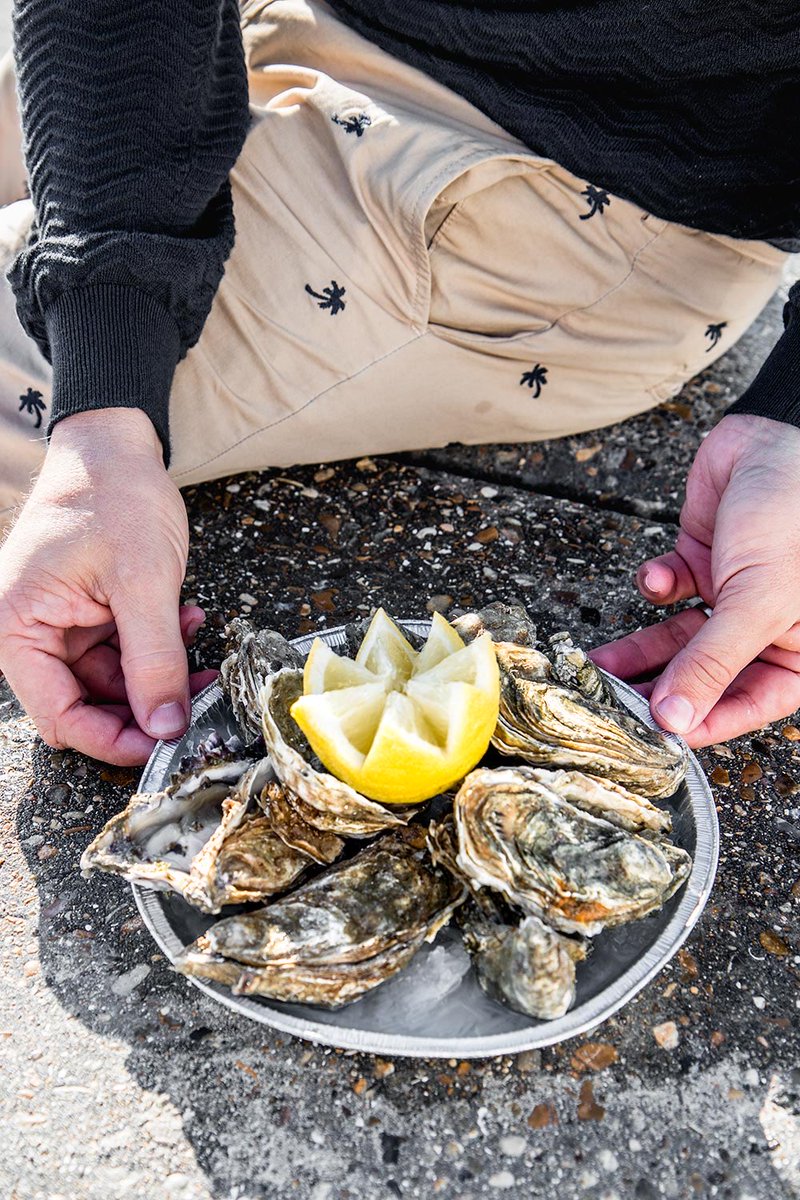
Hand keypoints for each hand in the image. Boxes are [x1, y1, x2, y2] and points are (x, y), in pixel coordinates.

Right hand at [0, 409, 215, 764]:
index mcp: (20, 627)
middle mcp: (34, 632)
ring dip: (160, 675)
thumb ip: (154, 660)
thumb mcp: (143, 582)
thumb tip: (165, 726)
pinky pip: (126, 652)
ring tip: (199, 651)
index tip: (163, 747)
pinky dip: (160, 646)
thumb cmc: (112, 495)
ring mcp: (64, 623)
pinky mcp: (92, 612)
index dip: (111, 740)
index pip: (59, 715)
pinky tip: (188, 620)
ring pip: (114, 682)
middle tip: (196, 701)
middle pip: (86, 704)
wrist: (116, 442)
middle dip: (144, 706)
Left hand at [590, 413, 799, 746]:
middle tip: (609, 704)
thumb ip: (711, 662)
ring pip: (676, 637)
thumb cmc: (793, 517)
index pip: (745, 706)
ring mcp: (730, 594)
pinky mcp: (701, 560)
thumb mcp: (757, 601)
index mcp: (795, 650)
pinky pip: (670, 587)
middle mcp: (762, 628)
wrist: (778, 440)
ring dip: (638, 648)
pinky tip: (656, 576)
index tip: (653, 739)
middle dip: (656, 686)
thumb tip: (675, 721)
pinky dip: (656, 584)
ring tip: (598, 666)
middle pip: (702, 674)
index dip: (701, 723)